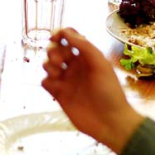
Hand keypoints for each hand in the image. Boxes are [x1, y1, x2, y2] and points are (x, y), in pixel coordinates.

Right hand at [41, 28, 143, 154]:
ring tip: (58, 73)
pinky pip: (45, 82)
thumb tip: (65, 31)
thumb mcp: (100, 64)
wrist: (109, 122)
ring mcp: (66, 80)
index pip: (70, 38)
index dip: (61, 34)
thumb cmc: (109, 91)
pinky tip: (55, 85)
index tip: (55, 37)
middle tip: (60, 61)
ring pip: (48, 64)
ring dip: (48, 64)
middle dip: (53, 50)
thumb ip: (84, 46)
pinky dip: (47, 80)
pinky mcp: (59, 95)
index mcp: (86, 56)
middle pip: (56, 49)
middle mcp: (75, 66)